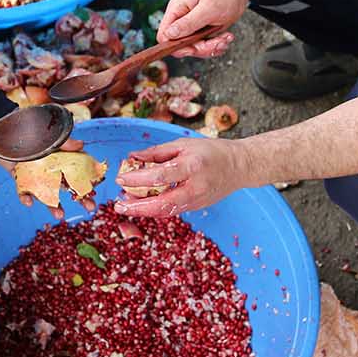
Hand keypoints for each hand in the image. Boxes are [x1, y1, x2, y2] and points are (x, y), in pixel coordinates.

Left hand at [113, 138, 245, 216]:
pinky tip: (142, 205)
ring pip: (166, 211)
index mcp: (192, 166)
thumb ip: (157, 152)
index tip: (121, 179)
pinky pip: (172, 210)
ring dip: (144, 210)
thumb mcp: (184, 144)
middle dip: (138, 207)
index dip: (138, 179)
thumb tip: (132, 157)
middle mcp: (195, 187)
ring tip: (126, 205)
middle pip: (162, 203)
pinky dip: (155, 209)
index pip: (160, 176)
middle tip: (118, 205)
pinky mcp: (197, 207)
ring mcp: (197, 200)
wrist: (239, 167)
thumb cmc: (210, 151)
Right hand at [156, 0, 249, 57]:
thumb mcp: (207, 9)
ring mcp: (191, 26)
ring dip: (211, 47)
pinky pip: (204, 47)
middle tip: (217, 42)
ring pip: (194, 48)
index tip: (194, 48)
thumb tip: (169, 34)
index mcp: (177, 10)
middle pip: (180, 46)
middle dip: (200, 48)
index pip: (164, 35)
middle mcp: (181, 19)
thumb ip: (188, 22)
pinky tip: (225, 37)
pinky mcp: (200, 32)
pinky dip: (216, 46)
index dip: (176, 46)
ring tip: (224, 38)